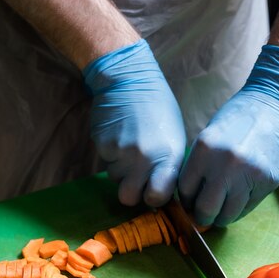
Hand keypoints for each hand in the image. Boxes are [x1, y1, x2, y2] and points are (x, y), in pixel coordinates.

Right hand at [83, 39, 185, 206]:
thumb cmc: (158, 109)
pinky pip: (106, 162)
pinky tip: (119, 137)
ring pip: (115, 180)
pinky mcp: (103, 145)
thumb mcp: (175, 138)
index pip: (157, 197)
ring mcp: (122, 152)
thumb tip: (163, 191)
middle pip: (129, 198)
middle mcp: (145, 158)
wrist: (129, 79)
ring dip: (121, 171)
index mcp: (169, 157)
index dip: (153, 198)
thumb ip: (169, 167)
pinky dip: (111, 155)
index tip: (153, 190)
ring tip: (129, 148)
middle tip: (136, 178)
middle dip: (131, 191)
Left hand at [178, 45, 278, 226]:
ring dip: (223, 217)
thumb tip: (192, 197)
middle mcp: (224, 164)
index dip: (187, 201)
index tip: (191, 203)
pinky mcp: (268, 182)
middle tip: (206, 215)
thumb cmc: (242, 116)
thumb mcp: (211, 136)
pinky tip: (240, 200)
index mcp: (204, 149)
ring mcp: (248, 175)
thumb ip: (200, 164)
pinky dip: (241, 208)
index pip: (185, 191)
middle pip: (205, 209)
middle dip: (203, 216)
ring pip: (228, 214)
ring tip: (223, 210)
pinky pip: (249, 207)